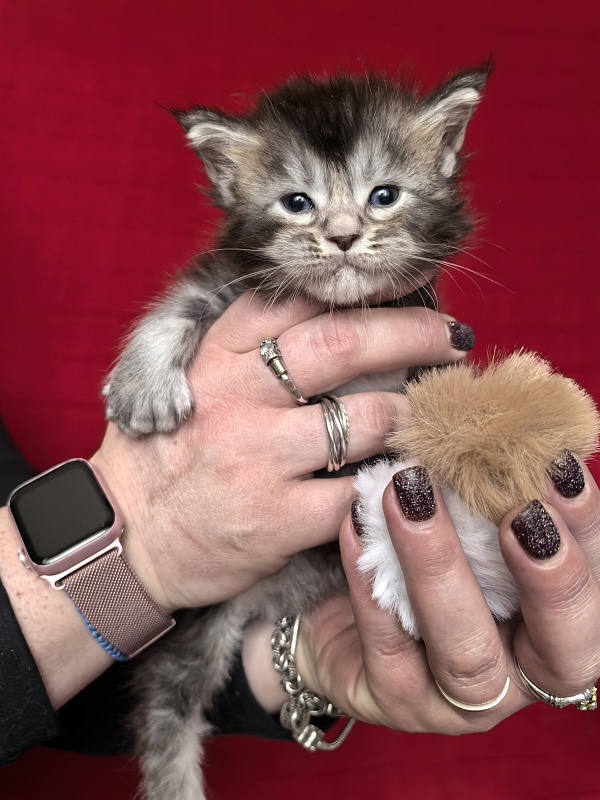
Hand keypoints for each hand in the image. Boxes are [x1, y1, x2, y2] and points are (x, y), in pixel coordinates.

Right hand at [91, 292, 470, 612]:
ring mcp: (258, 456)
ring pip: (365, 417)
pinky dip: (391, 482)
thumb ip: (249, 348)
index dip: (359, 290)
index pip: (296, 299)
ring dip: (411, 413)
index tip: (404, 290)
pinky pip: (358, 491)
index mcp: (215, 355)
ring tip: (432, 411)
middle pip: (342, 343)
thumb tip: (336, 322)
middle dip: (411, 332)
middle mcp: (237, 395)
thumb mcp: (189, 381)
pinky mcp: (277, 519)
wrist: (130, 538)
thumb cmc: (166, 456)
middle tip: (452, 336)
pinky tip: (406, 476)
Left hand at [297, 456, 599, 732]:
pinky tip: (355, 524)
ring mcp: (456, 700)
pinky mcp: (391, 701)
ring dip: (442, 567)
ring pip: (467, 655)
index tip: (558, 467)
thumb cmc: (416, 554)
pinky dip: (370, 582)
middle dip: (551, 580)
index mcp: (552, 626)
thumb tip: (505, 418)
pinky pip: (386, 647)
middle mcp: (519, 673)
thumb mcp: (461, 520)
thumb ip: (490, 490)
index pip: (597, 589)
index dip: (587, 534)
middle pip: (563, 649)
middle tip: (520, 512)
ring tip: (411, 494)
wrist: (333, 605)